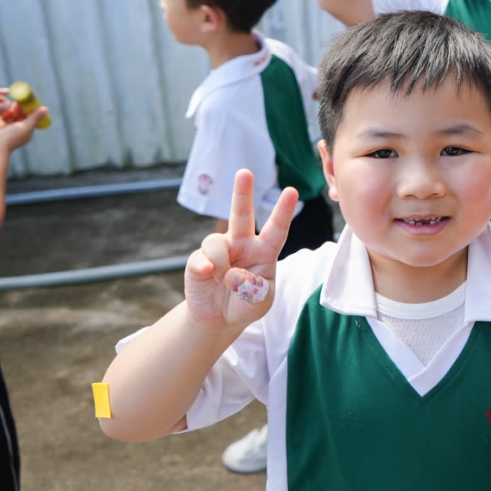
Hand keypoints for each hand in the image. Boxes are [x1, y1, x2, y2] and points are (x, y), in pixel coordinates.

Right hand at [0, 100, 46, 155]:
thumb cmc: (10, 138)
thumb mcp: (25, 127)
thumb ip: (35, 118)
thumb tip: (46, 109)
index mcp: (27, 131)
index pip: (30, 117)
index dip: (30, 109)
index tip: (30, 100)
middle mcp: (18, 129)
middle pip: (21, 115)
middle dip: (21, 107)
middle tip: (21, 97)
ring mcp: (7, 128)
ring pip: (11, 115)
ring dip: (12, 108)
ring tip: (14, 99)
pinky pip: (2, 116)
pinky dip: (4, 110)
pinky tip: (3, 104)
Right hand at [184, 169, 297, 327]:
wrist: (219, 318)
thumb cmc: (246, 304)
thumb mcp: (260, 302)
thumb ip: (253, 290)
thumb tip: (232, 274)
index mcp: (264, 251)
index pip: (276, 229)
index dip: (283, 211)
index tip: (292, 190)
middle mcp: (242, 244)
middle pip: (241, 214)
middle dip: (242, 193)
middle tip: (244, 172)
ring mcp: (220, 250)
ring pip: (217, 242)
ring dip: (222, 264)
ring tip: (224, 282)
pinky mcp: (198, 260)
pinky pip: (200, 258)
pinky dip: (205, 268)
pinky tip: (207, 275)